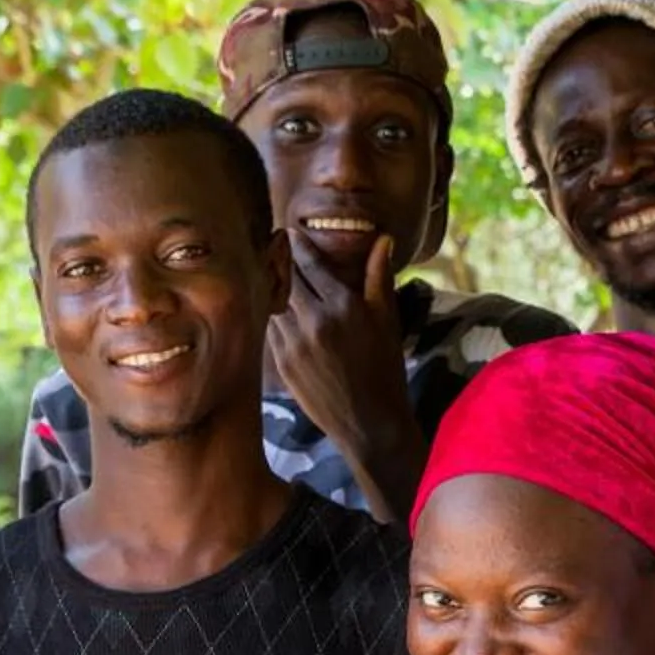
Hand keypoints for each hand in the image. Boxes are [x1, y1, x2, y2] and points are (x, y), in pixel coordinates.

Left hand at [268, 233, 422, 518]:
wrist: (369, 422)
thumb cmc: (384, 368)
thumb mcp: (387, 320)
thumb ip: (379, 276)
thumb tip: (382, 239)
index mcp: (342, 306)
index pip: (311, 264)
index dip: (298, 245)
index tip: (289, 233)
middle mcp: (314, 321)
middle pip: (285, 278)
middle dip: (279, 261)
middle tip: (272, 245)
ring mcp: (293, 343)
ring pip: (272, 302)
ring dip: (270, 287)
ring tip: (266, 274)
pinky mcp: (281, 363)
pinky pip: (270, 328)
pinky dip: (270, 315)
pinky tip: (271, 309)